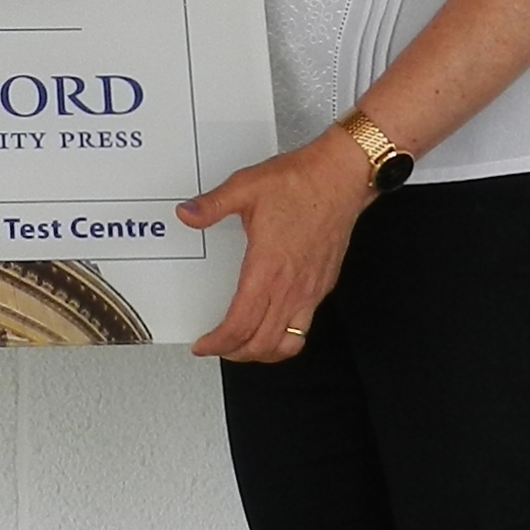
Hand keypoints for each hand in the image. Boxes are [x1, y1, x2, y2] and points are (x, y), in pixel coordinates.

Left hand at [180, 131, 376, 361]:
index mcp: (267, 268)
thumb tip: (187, 214)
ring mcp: (310, 290)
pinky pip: (305, 327)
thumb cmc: (301, 182)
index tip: (203, 344)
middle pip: (262, 343)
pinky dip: (285, 339)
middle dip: (235, 353)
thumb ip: (212, 205)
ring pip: (288, 343)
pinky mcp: (323, 286)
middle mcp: (291, 286)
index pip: (240, 325)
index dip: (218, 343)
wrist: (342, 176)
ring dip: (263, 352)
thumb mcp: (246, 187)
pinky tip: (273, 325)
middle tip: (217, 347)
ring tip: (244, 346)